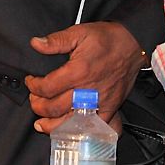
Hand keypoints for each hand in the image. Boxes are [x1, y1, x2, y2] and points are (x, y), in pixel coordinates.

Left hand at [26, 21, 144, 131]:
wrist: (133, 44)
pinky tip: (69, 130)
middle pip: (54, 108)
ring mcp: (99, 102)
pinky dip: (79, 132)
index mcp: (78, 72)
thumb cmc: (108, 39)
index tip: (31, 82)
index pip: (47, 88)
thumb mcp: (79, 32)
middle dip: (38, 106)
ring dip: (52, 125)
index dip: (33, 87)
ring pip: (70, 122)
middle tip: (35, 100)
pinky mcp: (110, 108)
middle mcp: (87, 90)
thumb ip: (56, 41)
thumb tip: (36, 43)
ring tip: (42, 122)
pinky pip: (92, 127)